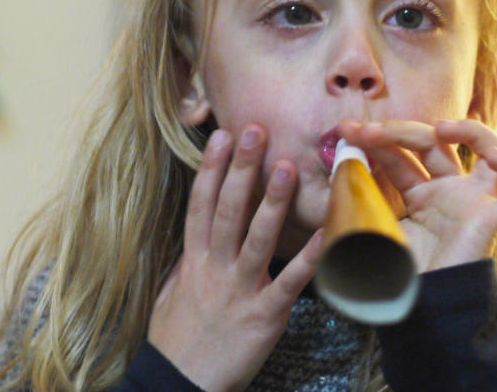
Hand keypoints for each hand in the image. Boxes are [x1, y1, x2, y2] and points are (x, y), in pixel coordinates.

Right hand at [148, 126, 321, 391]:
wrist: (179, 383)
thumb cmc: (175, 339)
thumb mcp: (172, 292)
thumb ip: (189, 260)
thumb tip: (199, 234)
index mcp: (192, 260)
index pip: (201, 205)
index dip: (211, 169)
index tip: (221, 137)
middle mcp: (213, 267)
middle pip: (227, 209)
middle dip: (240, 169)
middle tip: (254, 130)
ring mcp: (238, 289)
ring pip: (255, 237)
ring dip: (271, 201)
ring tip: (286, 167)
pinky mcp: (263, 315)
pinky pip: (289, 282)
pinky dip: (307, 258)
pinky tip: (324, 233)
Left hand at [338, 119, 496, 271]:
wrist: (416, 315)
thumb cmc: (392, 278)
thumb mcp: (366, 233)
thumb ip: (351, 211)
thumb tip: (327, 187)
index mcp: (418, 196)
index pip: (399, 155)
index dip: (375, 140)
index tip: (346, 131)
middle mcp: (447, 193)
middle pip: (433, 145)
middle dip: (398, 130)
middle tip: (366, 130)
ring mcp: (472, 203)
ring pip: (486, 150)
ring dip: (467, 130)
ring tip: (440, 127)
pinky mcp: (491, 220)